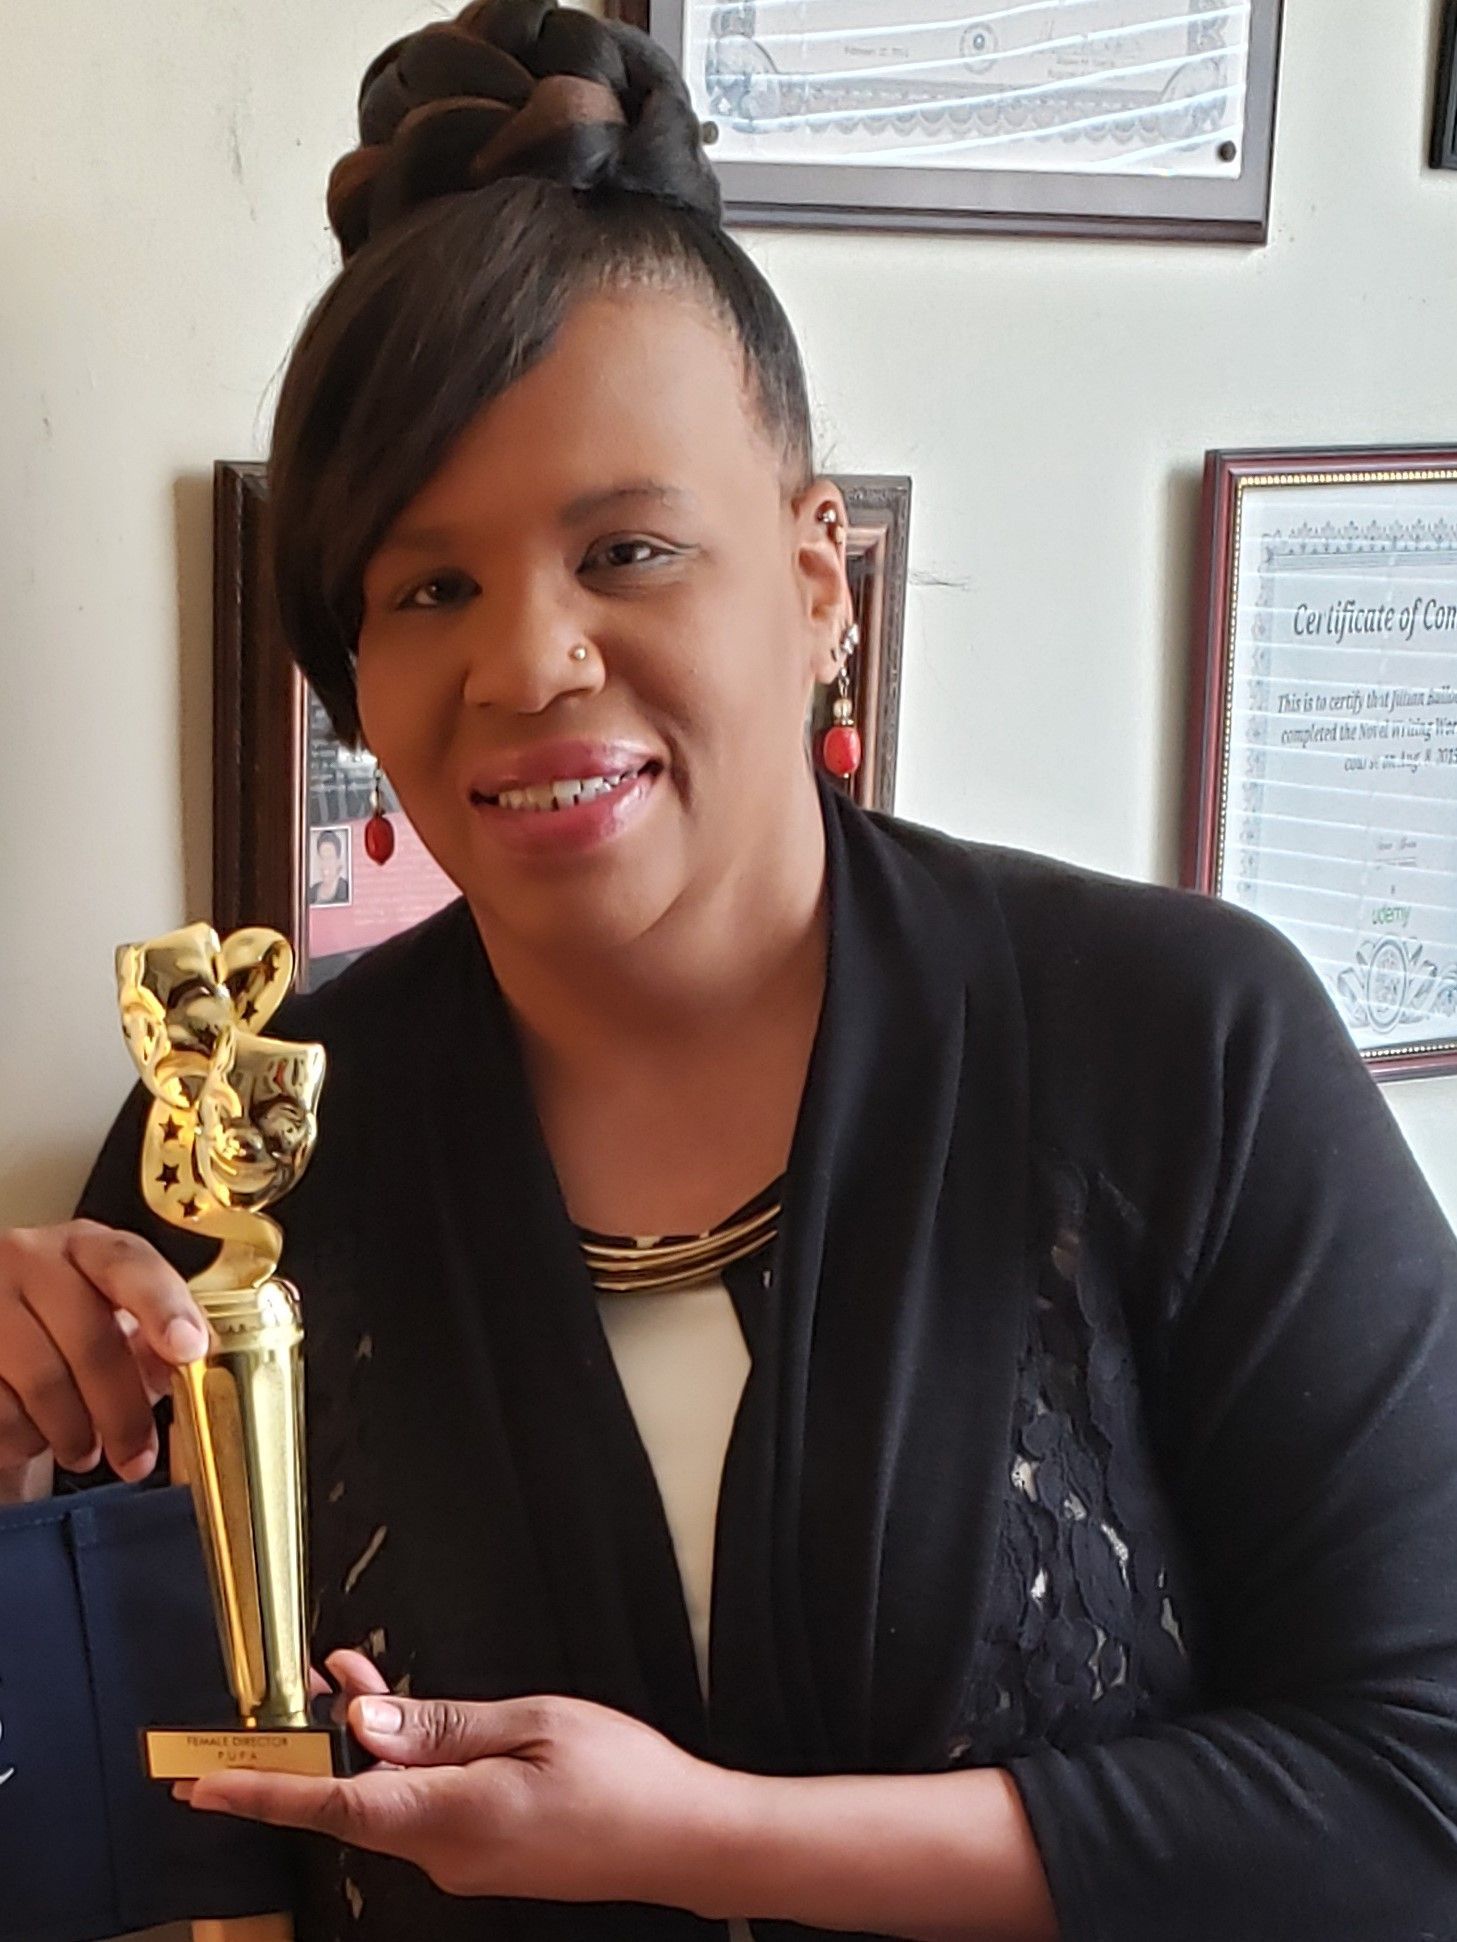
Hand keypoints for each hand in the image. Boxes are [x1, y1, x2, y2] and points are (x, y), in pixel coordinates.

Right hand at [0, 1220, 209, 1499]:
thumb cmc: (65, 1333)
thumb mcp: (114, 1320)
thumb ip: (156, 1336)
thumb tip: (188, 1360)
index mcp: (85, 1246)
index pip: (128, 1263)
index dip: (163, 1308)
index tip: (188, 1350)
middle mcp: (29, 1259)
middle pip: (92, 1340)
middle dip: (123, 1412)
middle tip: (137, 1457)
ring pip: (43, 1383)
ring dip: (73, 1434)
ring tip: (84, 1450)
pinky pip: (2, 1411)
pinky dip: (25, 1439)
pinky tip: (35, 1435)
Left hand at [186, 1671, 739, 1909]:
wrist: (686, 1842)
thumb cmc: (626, 1779)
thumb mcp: (534, 1723)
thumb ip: (442, 1724)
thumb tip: (366, 1718)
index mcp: (453, 1818)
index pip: (334, 1803)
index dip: (264, 1789)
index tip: (207, 1782)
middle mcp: (446, 1854)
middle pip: (354, 1796)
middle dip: (318, 1741)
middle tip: (298, 1682)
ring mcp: (464, 1864)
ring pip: (387, 1800)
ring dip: (366, 1745)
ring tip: (358, 1679)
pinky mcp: (484, 1860)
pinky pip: (421, 1811)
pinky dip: (403, 1766)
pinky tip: (414, 1727)